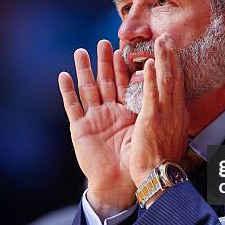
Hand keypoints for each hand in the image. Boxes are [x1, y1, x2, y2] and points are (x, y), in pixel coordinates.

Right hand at [58, 40, 135, 218]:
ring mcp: (93, 119)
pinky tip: (64, 75)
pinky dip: (67, 91)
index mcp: (126, 111)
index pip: (124, 83)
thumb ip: (148, 105)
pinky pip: (73, 107)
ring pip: (88, 89)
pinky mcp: (80, 128)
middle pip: (106, 82)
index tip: (122, 48)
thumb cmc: (137, 158)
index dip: (122, 66)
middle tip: (103, 43)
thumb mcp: (145, 127)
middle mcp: (109, 112)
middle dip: (104, 62)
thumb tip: (160, 83)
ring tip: (81, 51)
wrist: (122, 181)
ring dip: (84, 70)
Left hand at [127, 35, 189, 189]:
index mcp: (179, 116)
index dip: (175, 67)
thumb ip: (172, 124)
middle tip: (167, 37)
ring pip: (167, 81)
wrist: (161, 178)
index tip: (171, 52)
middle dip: (171, 56)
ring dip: (164, 59)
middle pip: (175, 78)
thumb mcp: (173, 139)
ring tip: (161, 41)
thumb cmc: (163, 163)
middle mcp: (175, 112)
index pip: (178, 86)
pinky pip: (153, 94)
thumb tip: (173, 117)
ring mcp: (165, 115)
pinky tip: (152, 63)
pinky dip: (153, 77)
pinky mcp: (153, 120)